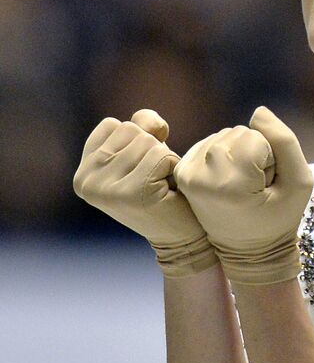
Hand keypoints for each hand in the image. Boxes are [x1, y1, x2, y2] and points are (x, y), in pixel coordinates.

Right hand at [73, 109, 217, 276]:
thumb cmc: (163, 190)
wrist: (181, 238)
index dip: (136, 140)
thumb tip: (150, 125)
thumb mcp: (143, 153)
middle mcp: (87, 182)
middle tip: (154, 180)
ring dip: (165, 159)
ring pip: (147, 141)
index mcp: (82, 174)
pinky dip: (173, 167)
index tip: (140, 171)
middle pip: (129, 129)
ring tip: (161, 186)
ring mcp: (107, 189)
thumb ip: (141, 126)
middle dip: (152, 149)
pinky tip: (168, 191)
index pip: (111, 125)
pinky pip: (162, 155)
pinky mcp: (133, 193)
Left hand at [174, 106, 313, 284]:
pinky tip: (229, 181)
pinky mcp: (182, 172)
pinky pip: (211, 143)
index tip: (267, 188)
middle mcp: (201, 177)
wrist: (248, 251)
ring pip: (224, 136)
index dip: (271, 158)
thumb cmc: (279, 219)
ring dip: (240, 154)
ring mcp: (187, 175)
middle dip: (253, 153)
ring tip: (243, 187)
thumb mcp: (299, 183)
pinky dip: (224, 155)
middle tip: (256, 188)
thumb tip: (257, 111)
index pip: (255, 138)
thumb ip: (284, 141)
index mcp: (229, 185)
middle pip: (237, 133)